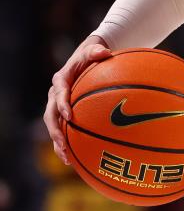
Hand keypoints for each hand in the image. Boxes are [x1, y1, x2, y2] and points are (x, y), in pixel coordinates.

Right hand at [45, 36, 112, 163]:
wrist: (88, 58)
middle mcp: (56, 94)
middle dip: (55, 131)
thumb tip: (105, 51)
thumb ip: (97, 51)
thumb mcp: (94, 50)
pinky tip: (76, 160)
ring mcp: (58, 105)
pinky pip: (63, 130)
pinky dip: (67, 144)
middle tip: (63, 145)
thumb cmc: (93, 55)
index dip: (62, 104)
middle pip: (50, 115)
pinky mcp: (64, 114)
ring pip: (54, 127)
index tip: (69, 116)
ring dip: (58, 143)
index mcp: (61, 80)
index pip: (58, 93)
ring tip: (67, 159)